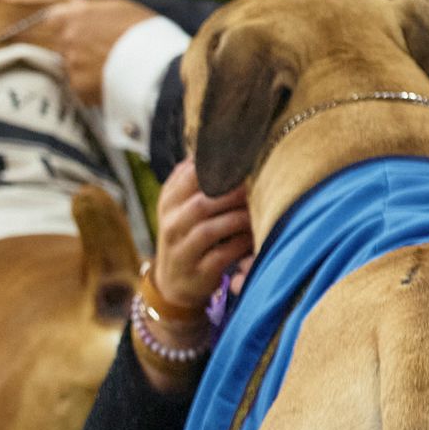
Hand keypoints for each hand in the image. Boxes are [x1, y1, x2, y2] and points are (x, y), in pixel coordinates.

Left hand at [31, 0, 153, 108]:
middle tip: (102, 52)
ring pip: (73, 67)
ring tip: (113, 68)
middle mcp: (66, 38)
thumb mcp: (118, 7)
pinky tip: (113, 82)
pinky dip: (93, 87)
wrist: (156, 65)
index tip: (75, 30)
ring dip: (86, 68)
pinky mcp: (78, 88)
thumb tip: (77, 8)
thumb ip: (91, 9)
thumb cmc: (143, 31)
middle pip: (62, 44)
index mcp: (72, 14)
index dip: (64, 25)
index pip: (51, 19)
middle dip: (78, 48)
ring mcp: (71, 64)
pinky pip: (82, 87)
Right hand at [149, 159, 251, 314]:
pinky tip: (254, 236)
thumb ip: (195, 180)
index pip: (188, 176)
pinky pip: (223, 254)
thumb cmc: (186, 236)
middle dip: (234, 193)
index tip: (243, 159)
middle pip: (203, 202)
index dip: (217, 167)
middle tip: (259, 185)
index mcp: (168, 201)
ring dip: (240, 218)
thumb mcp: (181, 206)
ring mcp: (182, 250)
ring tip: (259, 210)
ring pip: (211, 229)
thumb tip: (217, 146)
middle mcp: (171, 224)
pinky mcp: (198, 272)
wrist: (173, 283)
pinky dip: (241, 243)